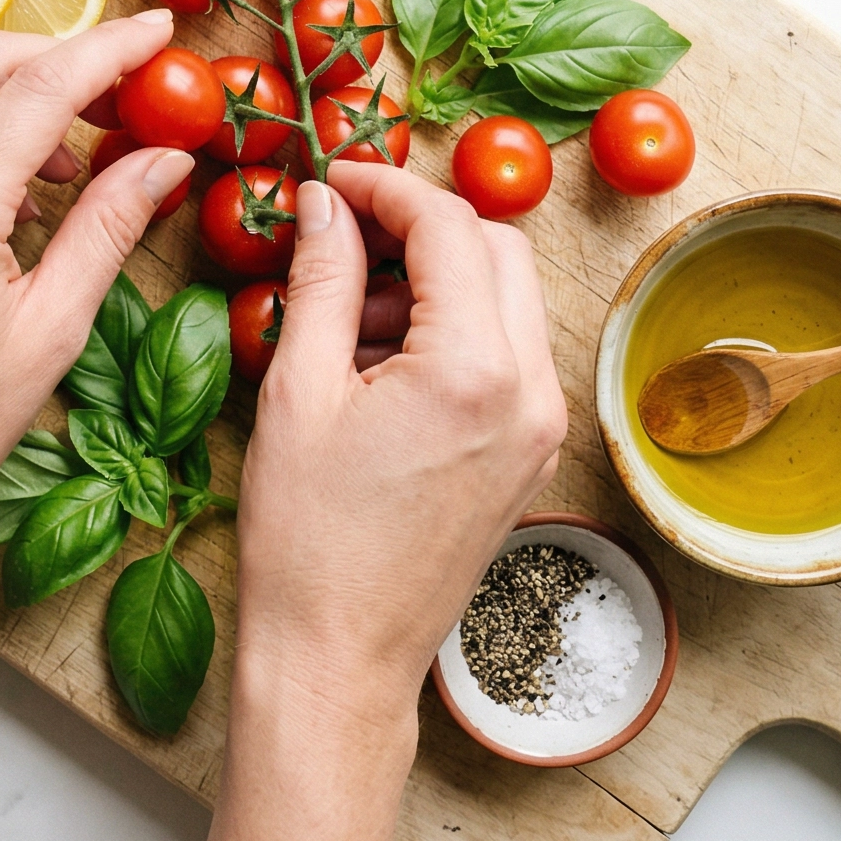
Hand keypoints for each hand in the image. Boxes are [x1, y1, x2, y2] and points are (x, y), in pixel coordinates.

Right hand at [237, 164, 565, 721]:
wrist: (338, 660)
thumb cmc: (307, 540)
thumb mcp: (300, 391)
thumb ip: (324, 280)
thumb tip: (324, 204)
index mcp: (477, 369)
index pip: (448, 227)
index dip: (384, 187)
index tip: (331, 180)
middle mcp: (532, 391)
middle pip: (495, 249)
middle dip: (419, 229)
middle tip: (342, 238)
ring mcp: (541, 426)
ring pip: (506, 299)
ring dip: (435, 282)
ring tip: (348, 321)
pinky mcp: (530, 454)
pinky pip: (504, 356)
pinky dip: (451, 334)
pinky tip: (378, 367)